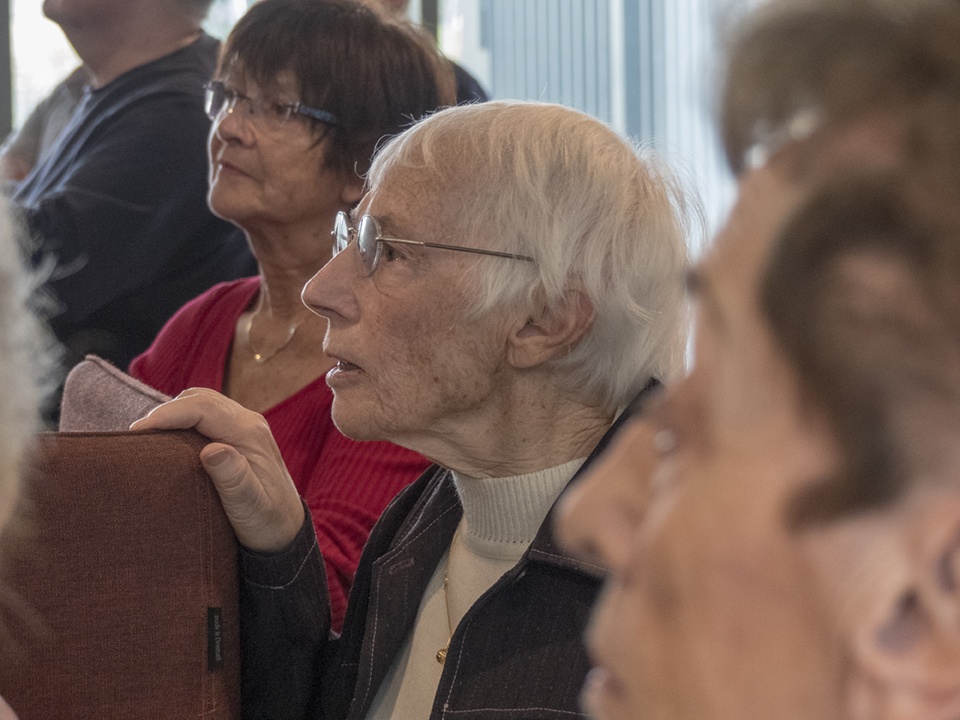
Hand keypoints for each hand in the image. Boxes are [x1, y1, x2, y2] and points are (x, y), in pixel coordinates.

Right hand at [131, 387, 304, 552]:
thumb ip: (234, 479)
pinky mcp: (238, 436)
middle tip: (134, 437)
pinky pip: (206, 416)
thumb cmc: (267, 523)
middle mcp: (249, 422)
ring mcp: (244, 426)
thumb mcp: (250, 507)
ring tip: (146, 438)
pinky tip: (166, 441)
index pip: (202, 407)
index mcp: (250, 433)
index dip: (166, 414)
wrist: (286, 531)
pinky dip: (182, 421)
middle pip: (199, 399)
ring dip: (173, 414)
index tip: (136, 432)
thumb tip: (212, 450)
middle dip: (165, 412)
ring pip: (201, 403)